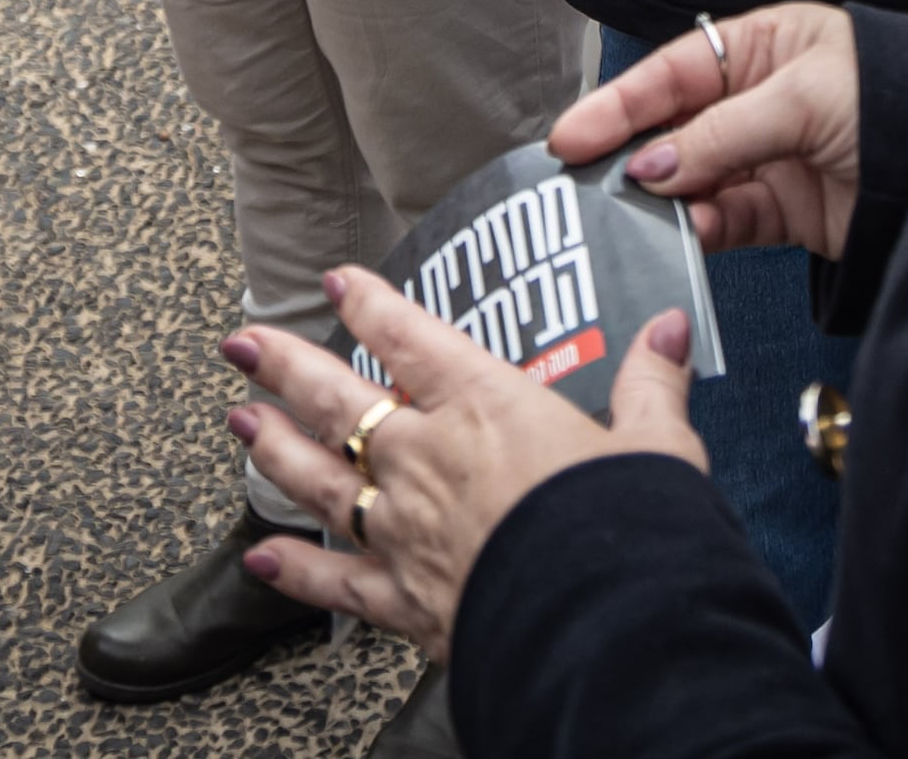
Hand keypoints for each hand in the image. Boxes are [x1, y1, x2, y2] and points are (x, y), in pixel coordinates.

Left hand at [229, 273, 703, 655]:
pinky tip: (260, 560)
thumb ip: (652, 384)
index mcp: (486, 407)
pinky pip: (333, 580)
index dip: (369, 303)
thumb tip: (669, 329)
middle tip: (243, 344)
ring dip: (271, 448)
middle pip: (337, 401)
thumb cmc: (627, 529)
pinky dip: (293, 570)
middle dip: (284, 366)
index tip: (338, 281)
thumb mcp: (656, 444)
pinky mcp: (403, 600)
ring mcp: (405, 530)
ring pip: (318, 480)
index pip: (411, 338)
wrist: (601, 626)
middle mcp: (427, 460)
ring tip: (238, 423)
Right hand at [546, 0, 861, 258]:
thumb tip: (653, 167)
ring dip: (662, 202)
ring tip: (628, 216)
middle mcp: (760, 100)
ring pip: (694, 182)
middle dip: (630, 156)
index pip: (674, 73)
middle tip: (580, 183)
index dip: (621, 103)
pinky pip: (727, 221)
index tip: (573, 135)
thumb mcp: (804, 98)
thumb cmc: (894, 98)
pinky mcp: (787, 211)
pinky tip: (682, 235)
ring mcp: (771, 157)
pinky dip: (700, 232)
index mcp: (763, 48)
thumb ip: (724, 134)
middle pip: (675, 129)